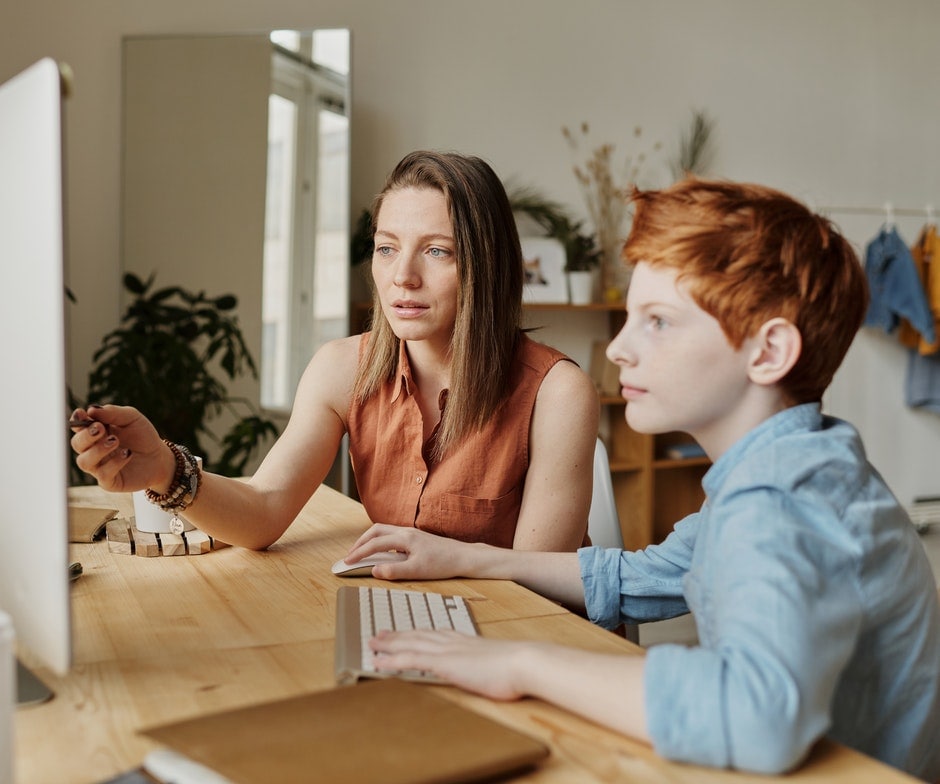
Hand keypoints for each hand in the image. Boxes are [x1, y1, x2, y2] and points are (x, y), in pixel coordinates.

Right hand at [69, 404, 171, 491]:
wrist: (160, 458)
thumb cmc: (143, 436)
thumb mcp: (132, 418)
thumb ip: (113, 412)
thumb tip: (91, 409)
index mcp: (96, 433)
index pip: (78, 427)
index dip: (76, 420)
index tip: (82, 414)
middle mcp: (93, 450)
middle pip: (77, 444)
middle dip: (85, 436)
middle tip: (100, 428)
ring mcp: (99, 467)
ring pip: (84, 462)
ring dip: (98, 450)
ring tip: (115, 441)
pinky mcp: (109, 481)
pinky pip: (103, 474)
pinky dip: (114, 463)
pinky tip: (127, 453)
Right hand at [344, 524, 475, 580]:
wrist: (463, 557)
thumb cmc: (443, 564)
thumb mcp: (417, 571)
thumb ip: (394, 571)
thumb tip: (374, 570)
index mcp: (405, 538)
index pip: (375, 543)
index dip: (359, 553)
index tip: (347, 562)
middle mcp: (406, 531)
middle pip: (375, 530)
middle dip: (360, 542)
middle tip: (350, 555)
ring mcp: (411, 533)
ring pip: (383, 531)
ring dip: (370, 540)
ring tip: (362, 553)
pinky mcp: (416, 537)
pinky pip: (391, 535)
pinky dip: (380, 541)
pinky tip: (382, 553)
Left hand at [370, 630, 528, 700]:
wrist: (522, 662)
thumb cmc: (517, 667)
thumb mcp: (498, 663)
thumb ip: (487, 663)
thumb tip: (489, 670)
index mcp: (465, 641)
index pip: (434, 634)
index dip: (416, 633)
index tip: (405, 632)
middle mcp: (452, 642)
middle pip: (418, 635)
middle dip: (397, 635)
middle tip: (379, 634)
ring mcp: (447, 651)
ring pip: (410, 644)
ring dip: (388, 644)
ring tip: (372, 643)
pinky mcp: (444, 663)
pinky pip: (410, 660)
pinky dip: (392, 660)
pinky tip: (378, 662)